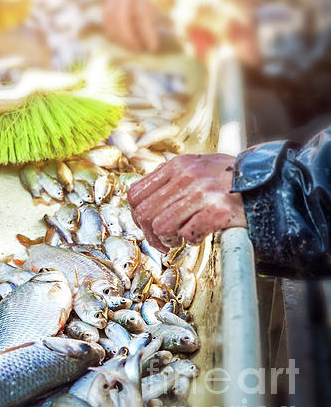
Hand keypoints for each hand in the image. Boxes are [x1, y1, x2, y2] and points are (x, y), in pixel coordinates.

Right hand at [104, 0, 180, 51]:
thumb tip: (192, 10)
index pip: (141, 12)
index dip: (145, 32)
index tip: (153, 46)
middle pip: (120, 19)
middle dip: (130, 39)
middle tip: (143, 50)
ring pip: (110, 17)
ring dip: (118, 36)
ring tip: (133, 47)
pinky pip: (107, 12)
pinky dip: (111, 27)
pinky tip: (121, 37)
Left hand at [128, 154, 246, 251]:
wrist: (271, 182)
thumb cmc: (231, 180)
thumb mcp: (198, 167)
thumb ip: (170, 180)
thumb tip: (140, 204)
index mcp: (177, 165)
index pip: (135, 194)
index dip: (137, 215)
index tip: (148, 226)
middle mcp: (187, 176)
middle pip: (144, 213)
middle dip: (150, 233)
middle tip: (164, 241)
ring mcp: (202, 192)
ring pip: (161, 226)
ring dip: (169, 239)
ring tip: (181, 239)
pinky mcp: (218, 210)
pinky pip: (188, 234)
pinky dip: (191, 240)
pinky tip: (200, 236)